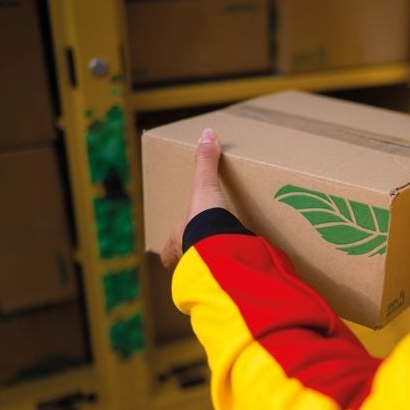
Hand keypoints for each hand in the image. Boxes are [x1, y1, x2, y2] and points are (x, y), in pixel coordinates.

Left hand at [160, 128, 227, 268]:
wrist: (220, 248)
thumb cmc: (205, 220)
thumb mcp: (204, 186)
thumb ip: (206, 162)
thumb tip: (206, 133)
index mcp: (181, 236)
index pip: (169, 248)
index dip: (168, 252)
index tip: (166, 258)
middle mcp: (190, 255)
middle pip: (186, 261)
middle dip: (191, 258)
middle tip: (197, 255)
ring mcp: (208, 268)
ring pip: (205, 270)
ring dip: (211, 266)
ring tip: (222, 264)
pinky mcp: (227, 276)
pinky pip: (228, 276)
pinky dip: (234, 273)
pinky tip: (243, 272)